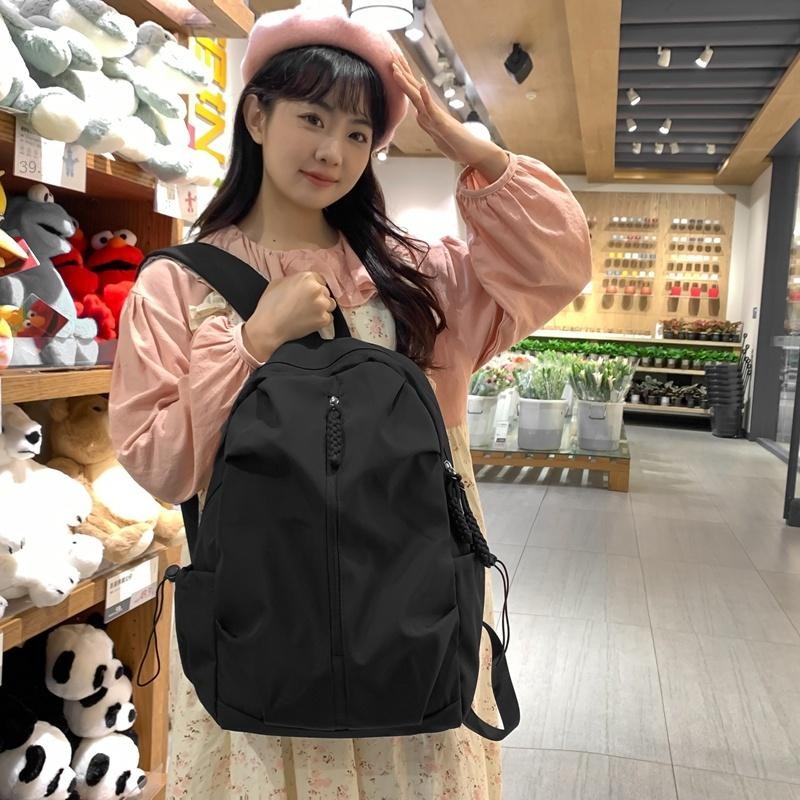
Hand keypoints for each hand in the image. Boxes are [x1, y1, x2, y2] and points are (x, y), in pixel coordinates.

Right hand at [242, 272, 336, 361]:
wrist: (269, 326)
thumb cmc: (269, 304)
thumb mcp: (279, 283)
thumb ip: (295, 280)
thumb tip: (301, 283)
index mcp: (307, 277)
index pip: (320, 280)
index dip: (314, 287)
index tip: (309, 294)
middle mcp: (317, 289)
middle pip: (326, 292)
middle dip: (318, 298)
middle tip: (306, 305)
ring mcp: (322, 305)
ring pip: (330, 305)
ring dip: (322, 308)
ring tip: (309, 314)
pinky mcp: (324, 319)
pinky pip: (329, 318)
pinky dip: (321, 320)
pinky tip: (310, 321)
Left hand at [391, 55, 505, 171]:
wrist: (472, 152)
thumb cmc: (456, 145)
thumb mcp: (435, 134)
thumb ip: (427, 124)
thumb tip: (419, 116)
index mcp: (427, 113)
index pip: (412, 93)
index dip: (402, 80)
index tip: (393, 65)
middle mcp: (430, 111)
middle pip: (413, 89)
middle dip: (402, 73)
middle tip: (391, 55)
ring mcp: (436, 116)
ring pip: (418, 96)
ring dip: (407, 82)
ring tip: (397, 68)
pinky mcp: (442, 123)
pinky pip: (432, 109)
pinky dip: (426, 97)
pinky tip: (422, 86)